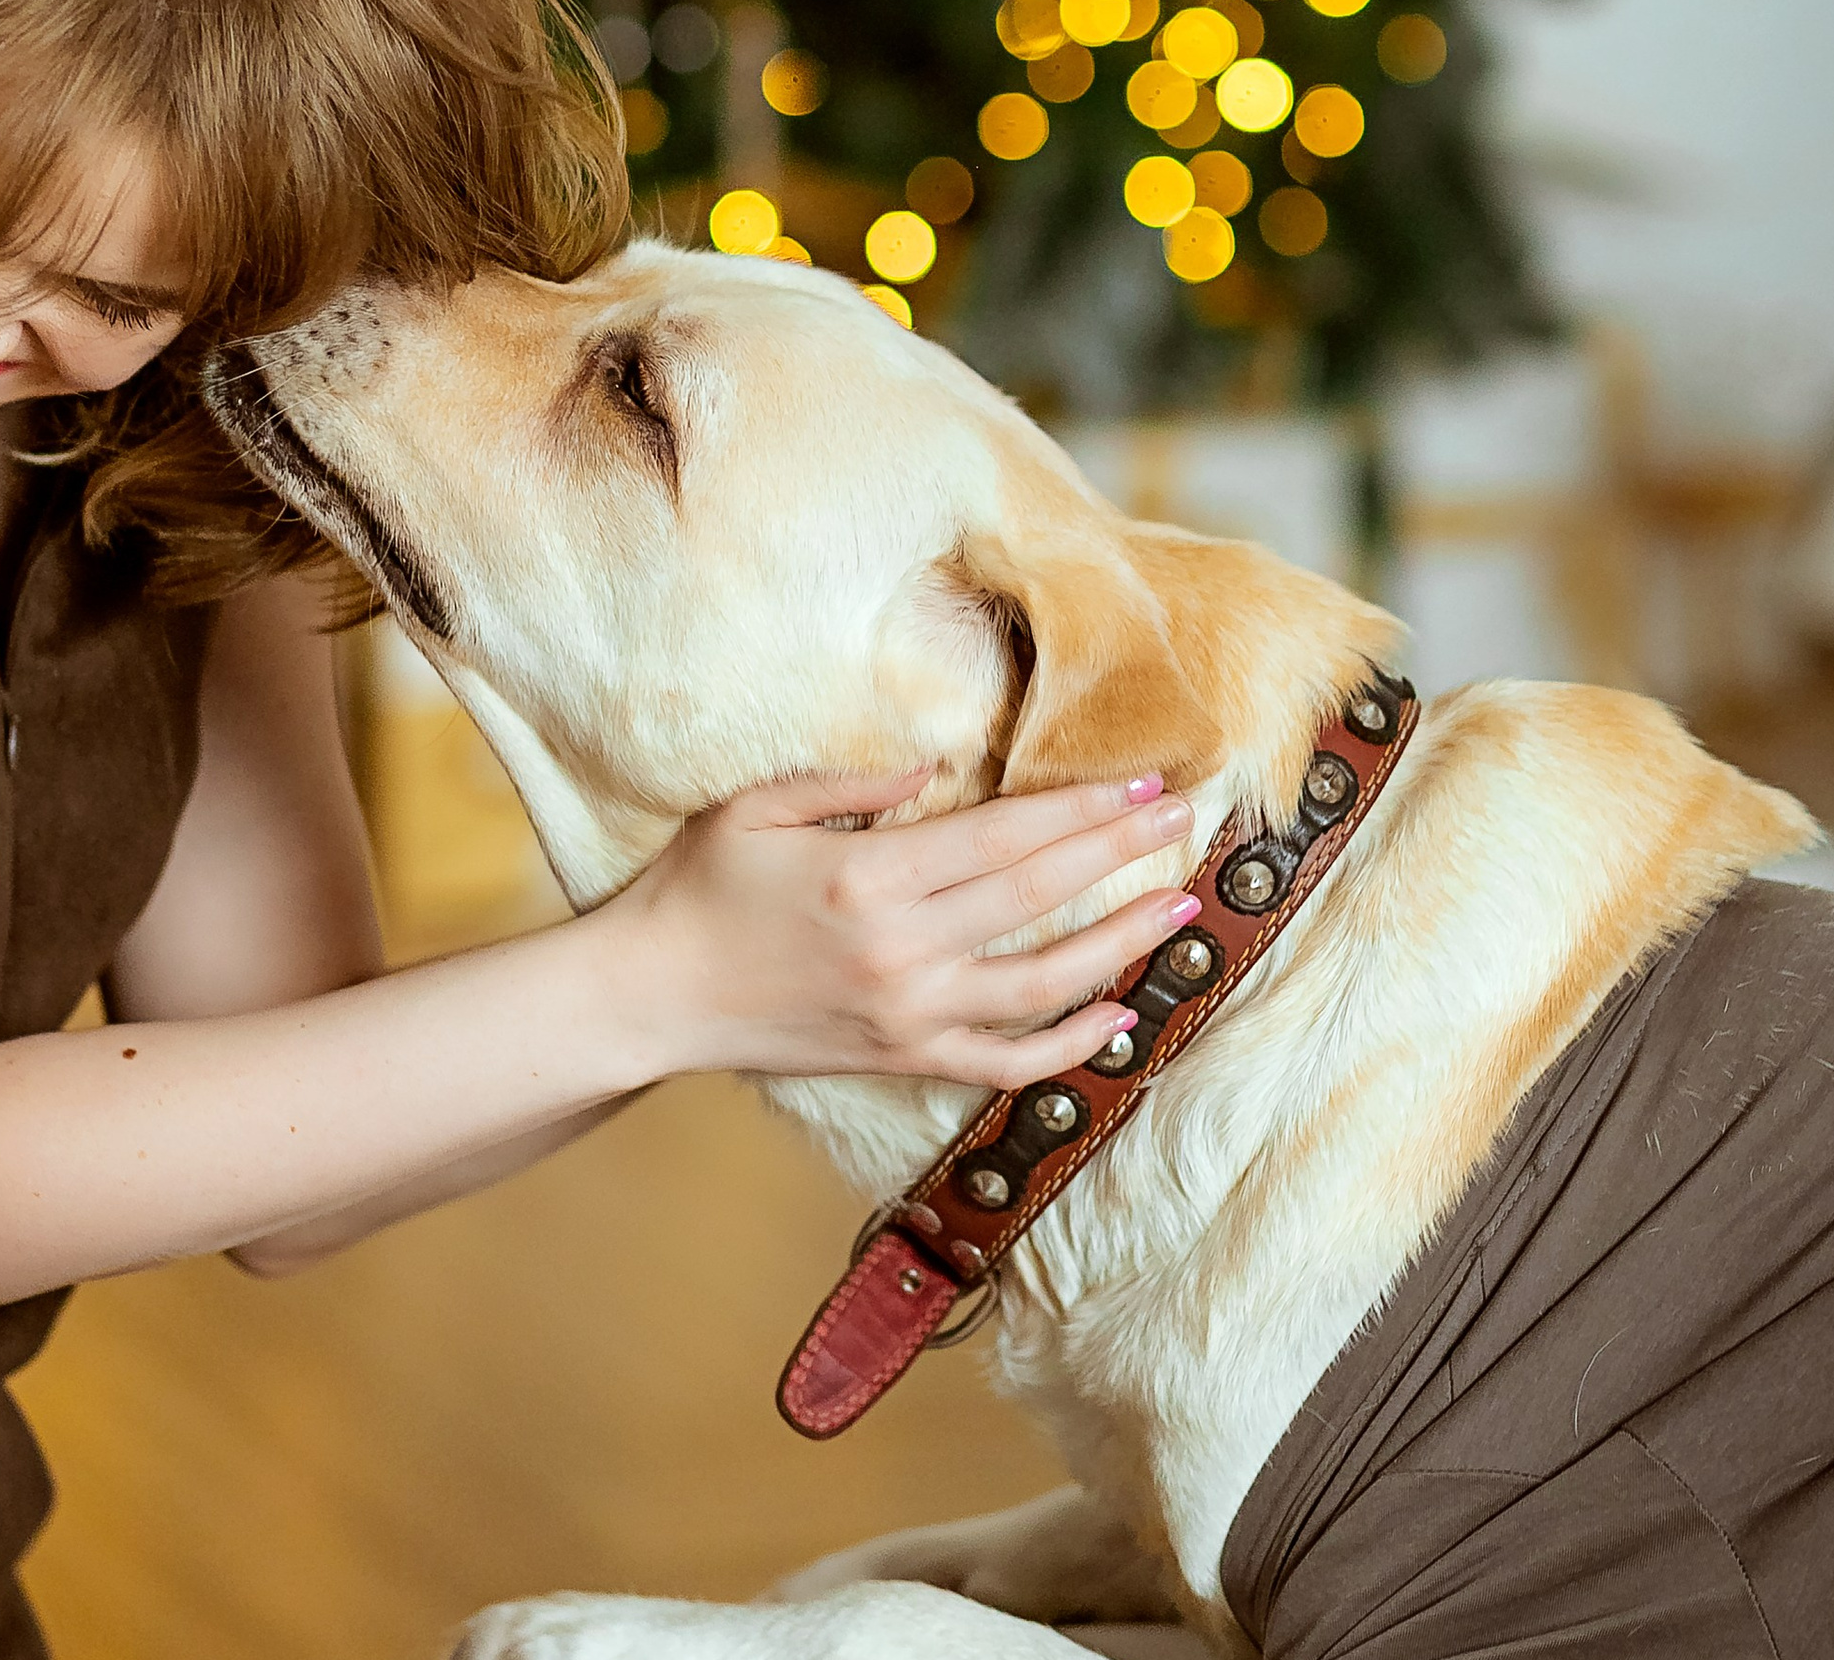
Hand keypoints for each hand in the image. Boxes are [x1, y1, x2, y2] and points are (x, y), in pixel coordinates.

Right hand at [606, 767, 1198, 1086]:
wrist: (651, 997)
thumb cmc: (696, 890)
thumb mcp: (759, 808)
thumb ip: (853, 785)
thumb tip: (935, 769)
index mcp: (869, 878)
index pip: (1005, 838)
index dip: (1080, 809)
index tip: (1139, 784)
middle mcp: (902, 951)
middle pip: (1038, 898)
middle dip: (1119, 854)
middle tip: (1182, 821)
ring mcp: (908, 1015)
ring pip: (1042, 986)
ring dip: (1120, 946)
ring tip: (1177, 909)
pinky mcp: (902, 1060)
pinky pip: (1005, 1062)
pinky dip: (1068, 1046)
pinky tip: (1119, 1017)